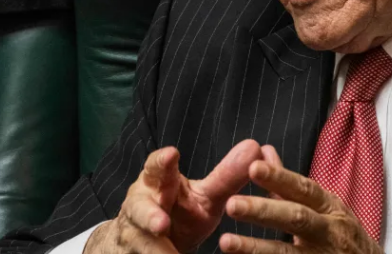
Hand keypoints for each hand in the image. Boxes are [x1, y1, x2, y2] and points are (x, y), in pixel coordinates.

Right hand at [84, 140, 264, 253]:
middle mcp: (140, 205)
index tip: (172, 154)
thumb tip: (256, 148)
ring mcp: (135, 233)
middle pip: (139, 207)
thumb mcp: (204, 197)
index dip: (162, 162)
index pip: (156, 168)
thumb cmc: (178, 211)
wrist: (144, 240)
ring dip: (155, 249)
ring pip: (141, 241)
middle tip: (162, 224)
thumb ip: (226, 177)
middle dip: (149, 216)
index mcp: (157, 182)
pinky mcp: (136, 252)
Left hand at [219, 155, 383, 253]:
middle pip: (296, 218)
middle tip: (231, 205)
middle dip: (263, 211)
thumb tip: (263, 151)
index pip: (302, 188)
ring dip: (256, 248)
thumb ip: (288, 183)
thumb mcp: (322, 205)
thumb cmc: (338, 233)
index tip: (252, 168)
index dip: (279, 177)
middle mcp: (329, 230)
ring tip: (226, 242)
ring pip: (289, 253)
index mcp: (328, 206)